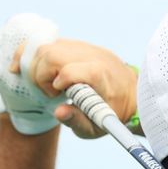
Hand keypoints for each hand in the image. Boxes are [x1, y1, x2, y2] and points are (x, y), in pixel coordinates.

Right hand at [11, 39, 138, 138]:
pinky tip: (32, 68)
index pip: (68, 71)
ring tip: (43, 82)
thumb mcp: (98, 126)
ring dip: (37, 64)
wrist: (135, 95)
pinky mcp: (81, 45)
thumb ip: (77, 121)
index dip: (55, 84)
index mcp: (100, 75)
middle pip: (53, 53)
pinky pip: (54, 42)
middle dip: (40, 74)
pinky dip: (39, 54)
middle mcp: (94, 56)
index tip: (56, 97)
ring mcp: (87, 47)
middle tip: (48, 91)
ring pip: (50, 45)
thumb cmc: (114, 113)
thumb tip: (58, 112)